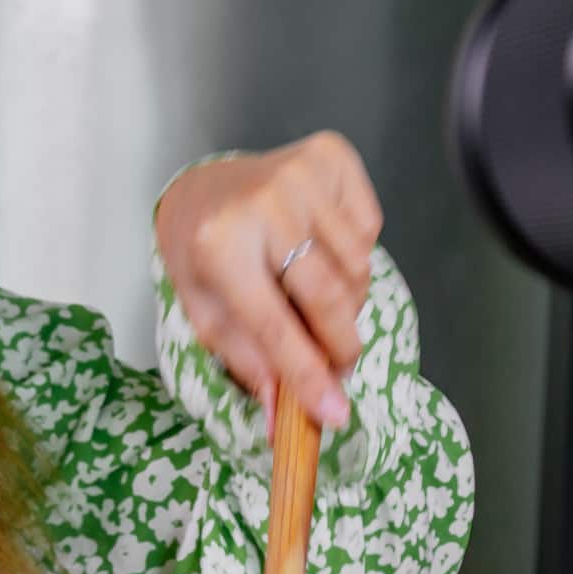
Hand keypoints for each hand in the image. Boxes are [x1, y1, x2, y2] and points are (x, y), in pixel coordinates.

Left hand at [154, 133, 383, 431]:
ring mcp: (302, 174)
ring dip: (346, 299)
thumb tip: (282, 416)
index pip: (274, 326)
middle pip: (328, 298)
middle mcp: (264, 203)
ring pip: (357, 268)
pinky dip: (353, 254)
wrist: (203, 190)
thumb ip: (247, 363)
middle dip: (340, 346)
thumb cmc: (203, 258)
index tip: (333, 413)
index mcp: (221, 246)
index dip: (307, 374)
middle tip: (338, 367)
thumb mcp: (207, 315)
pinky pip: (369, 230)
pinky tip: (319, 247)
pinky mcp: (332, 156)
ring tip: (312, 295)